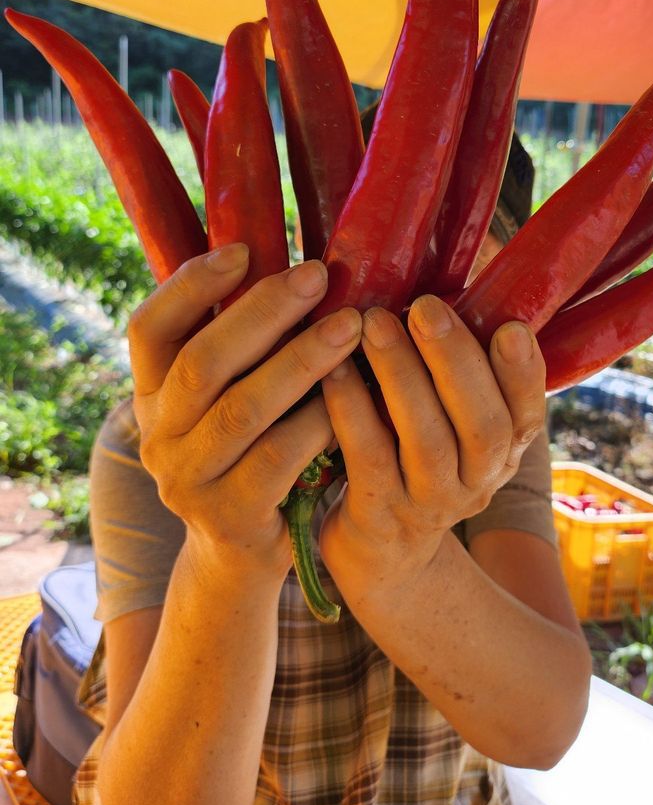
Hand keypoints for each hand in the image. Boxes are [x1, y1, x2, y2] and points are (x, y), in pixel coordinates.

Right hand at [128, 243, 361, 575]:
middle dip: (263, 313)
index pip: (148, 329)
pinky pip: (278, 459)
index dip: (189, 286)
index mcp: (151, 394)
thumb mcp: (227, 399)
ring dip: (300, 361)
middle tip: (317, 275)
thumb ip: (241, 347)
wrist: (236, 554)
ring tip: (350, 325)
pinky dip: (317, 421)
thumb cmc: (248, 452)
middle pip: (202, 363)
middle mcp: (158, 436)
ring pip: (242, 410)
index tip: (243, 250)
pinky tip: (352, 393)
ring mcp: (187, 481)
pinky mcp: (229, 517)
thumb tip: (297, 266)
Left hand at [318, 294, 544, 584]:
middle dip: (455, 361)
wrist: (383, 554)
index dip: (524, 372)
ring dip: (401, 376)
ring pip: (427, 441)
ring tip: (374, 323)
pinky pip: (368, 459)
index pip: (527, 411)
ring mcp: (429, 505)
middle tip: (424, 306)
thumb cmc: (413, 453)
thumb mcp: (451, 418)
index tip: (509, 325)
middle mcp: (477, 480)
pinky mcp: (378, 517)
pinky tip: (332, 371)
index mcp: (504, 450)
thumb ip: (458, 361)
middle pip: (483, 425)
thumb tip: (474, 257)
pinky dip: (353, 410)